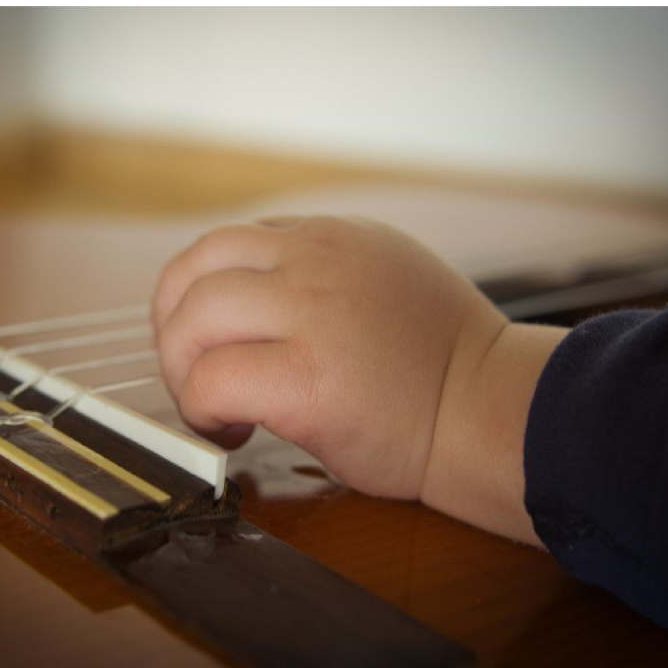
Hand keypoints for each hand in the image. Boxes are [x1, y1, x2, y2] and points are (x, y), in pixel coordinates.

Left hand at [151, 215, 506, 499]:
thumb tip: (248, 298)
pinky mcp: (308, 380)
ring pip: (191, 322)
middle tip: (196, 379)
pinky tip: (235, 430)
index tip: (206, 340)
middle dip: (173, 332)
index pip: (224, 244)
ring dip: (183, 372)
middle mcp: (316, 262)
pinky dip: (203, 410)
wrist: (493, 413)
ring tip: (213, 407)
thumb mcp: (383, 276)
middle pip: (193, 272)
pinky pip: (212, 382)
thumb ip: (319, 272)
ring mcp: (312, 315)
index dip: (196, 295)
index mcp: (331, 236)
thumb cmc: (442, 362)